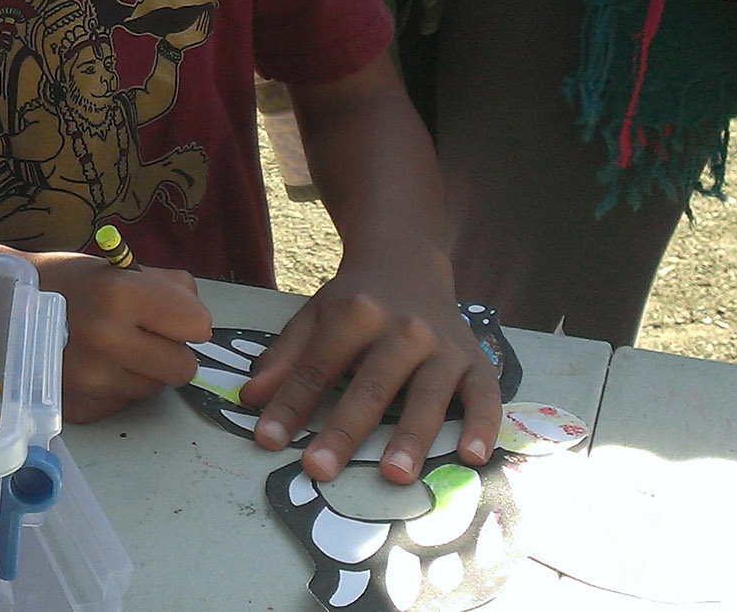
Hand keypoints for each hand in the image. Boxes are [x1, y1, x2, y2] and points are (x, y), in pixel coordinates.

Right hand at [29, 251, 210, 421]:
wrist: (7, 308)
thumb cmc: (71, 282)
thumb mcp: (121, 268)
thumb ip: (170, 288)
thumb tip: (199, 321)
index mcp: (120, 296)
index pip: (198, 325)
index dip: (187, 318)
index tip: (169, 313)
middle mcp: (106, 341)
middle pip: (184, 367)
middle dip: (171, 351)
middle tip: (145, 335)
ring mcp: (91, 381)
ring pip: (156, 388)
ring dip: (144, 371)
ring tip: (114, 349)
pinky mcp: (81, 408)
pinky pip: (126, 403)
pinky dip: (118, 387)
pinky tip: (95, 366)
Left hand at [238, 249, 501, 484]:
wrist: (409, 260)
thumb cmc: (356, 299)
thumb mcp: (314, 316)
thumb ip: (285, 357)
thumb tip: (250, 400)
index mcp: (356, 313)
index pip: (317, 367)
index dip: (290, 404)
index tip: (267, 440)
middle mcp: (404, 329)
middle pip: (370, 387)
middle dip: (343, 431)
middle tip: (318, 469)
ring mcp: (444, 345)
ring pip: (428, 396)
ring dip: (411, 437)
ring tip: (394, 475)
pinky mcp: (477, 360)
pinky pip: (485, 396)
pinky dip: (483, 426)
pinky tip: (473, 457)